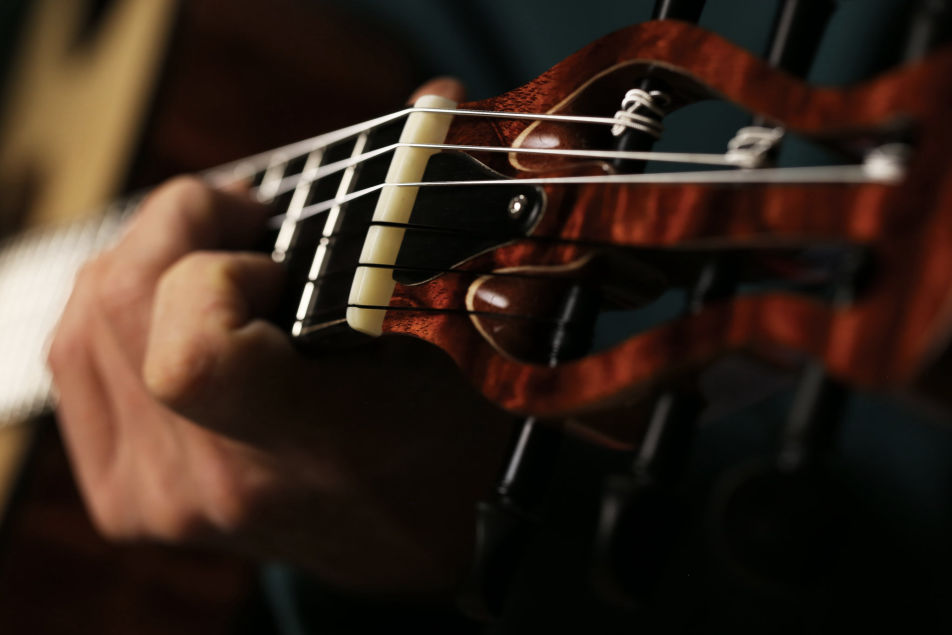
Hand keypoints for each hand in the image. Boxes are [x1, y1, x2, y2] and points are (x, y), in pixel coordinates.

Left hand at [48, 78, 512, 595]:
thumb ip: (432, 219)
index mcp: (309, 452)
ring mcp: (158, 500)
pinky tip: (176, 305)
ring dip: (145, 261)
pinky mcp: (125, 498)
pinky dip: (115, 310)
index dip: (216, 272)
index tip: (276, 258)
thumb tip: (436, 97)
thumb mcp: (457, 337)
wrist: (415, 533)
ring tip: (220, 261)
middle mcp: (214, 487)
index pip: (193, 357)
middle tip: (251, 224)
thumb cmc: (449, 435)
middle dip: (178, 230)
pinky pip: (74, 364)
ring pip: (83, 325)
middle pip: (117, 307)